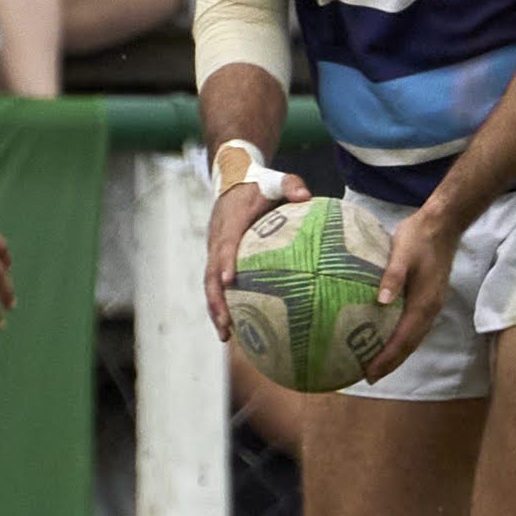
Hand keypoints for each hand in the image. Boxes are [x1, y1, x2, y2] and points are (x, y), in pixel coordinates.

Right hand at [204, 173, 309, 342]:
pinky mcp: (218, 259)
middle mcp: (217, 239)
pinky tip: (236, 328)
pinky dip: (222, 305)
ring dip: (216, 309)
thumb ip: (290, 185)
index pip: (225, 243)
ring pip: (210, 284)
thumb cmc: (258, 185)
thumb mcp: (275, 180)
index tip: (229, 280)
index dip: (225, 261)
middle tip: (226, 324)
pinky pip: (216, 285)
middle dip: (216, 300)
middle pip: (210, 274)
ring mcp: (215, 251)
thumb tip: (306, 196)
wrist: (233, 181)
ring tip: (227, 336)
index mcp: (230, 221)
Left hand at [364, 201, 466, 381]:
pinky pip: (413, 328)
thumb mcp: (401, 253)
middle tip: (367, 376)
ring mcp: (431, 306)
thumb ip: (392, 277)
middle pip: (409, 346)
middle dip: (390, 363)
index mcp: (423, 304)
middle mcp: (429, 310)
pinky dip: (400, 339)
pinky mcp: (428, 299)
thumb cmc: (419, 238)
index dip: (386, 359)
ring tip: (375, 364)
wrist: (443, 225)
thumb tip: (380, 301)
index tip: (369, 373)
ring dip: (396, 354)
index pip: (403, 340)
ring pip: (412, 338)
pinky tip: (386, 339)